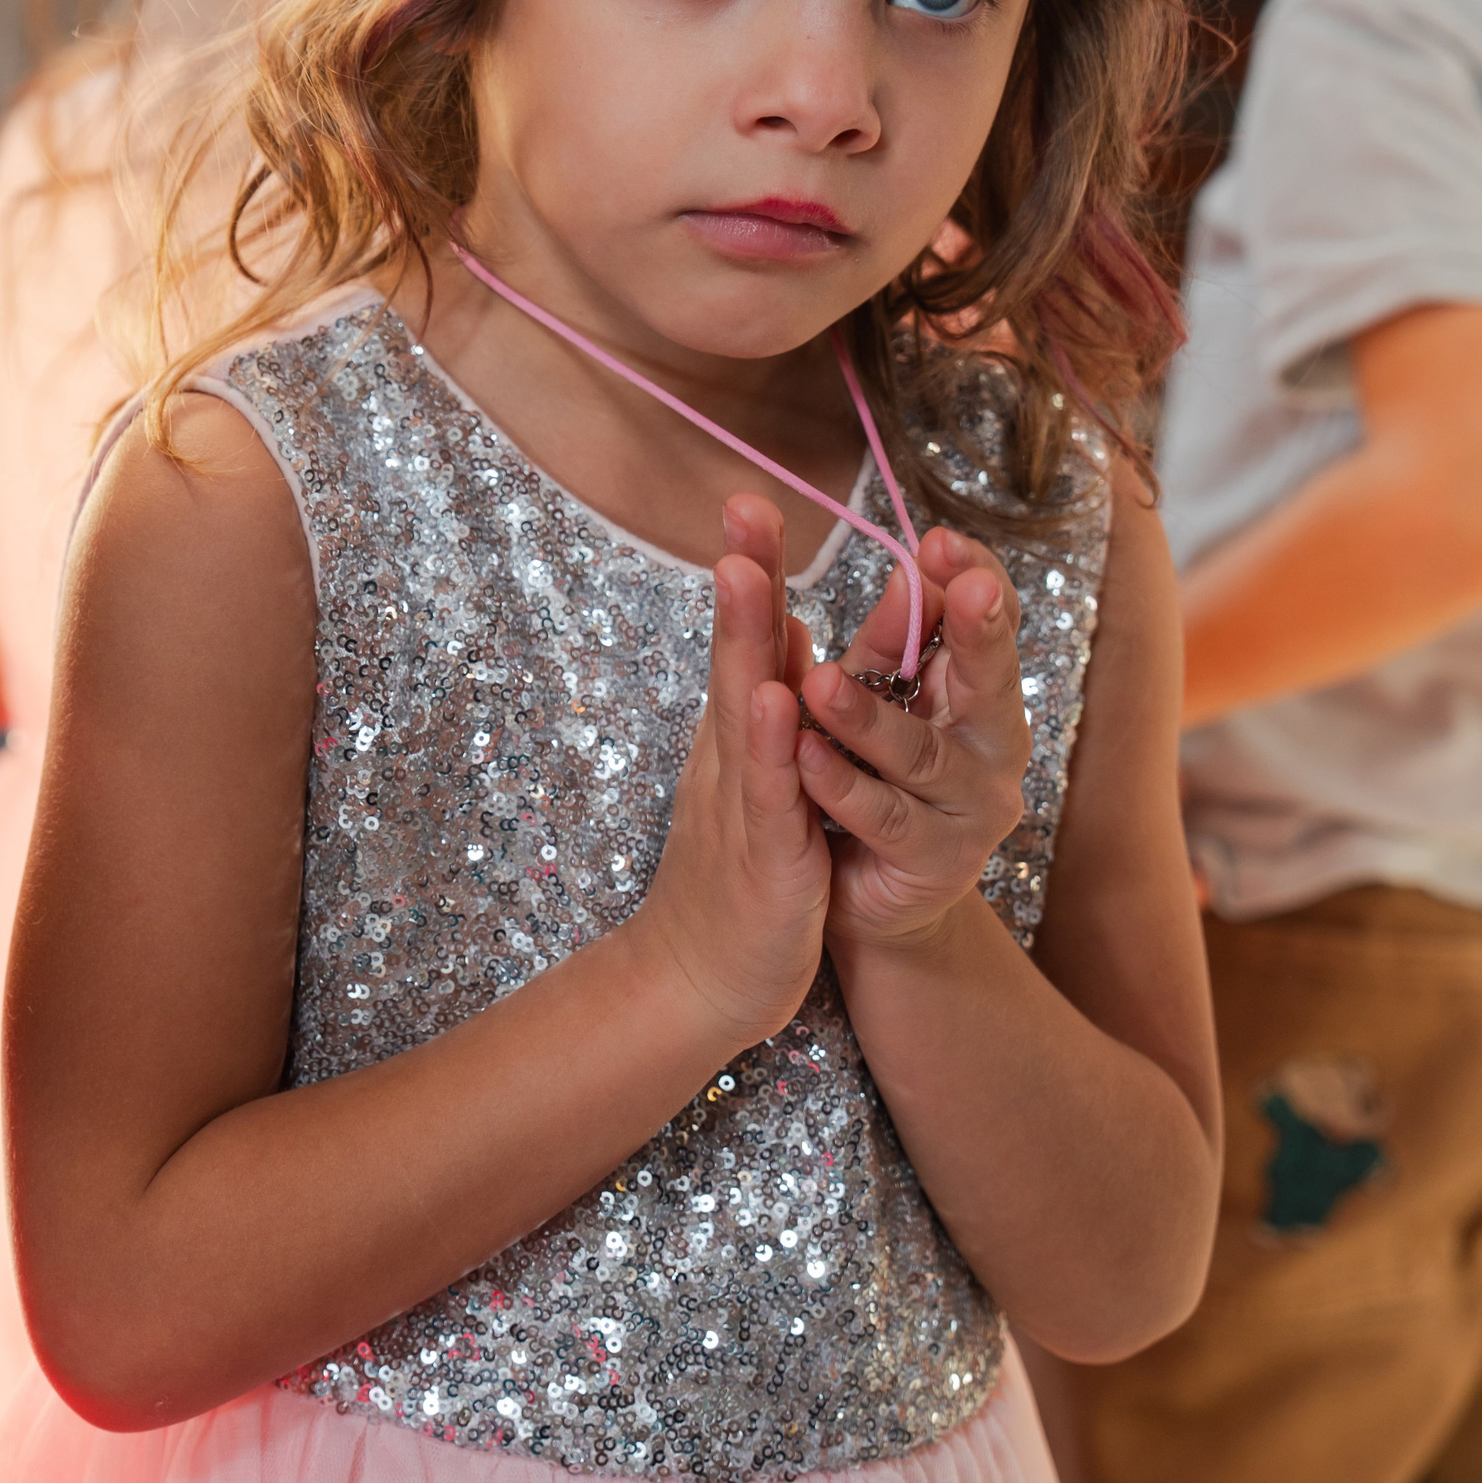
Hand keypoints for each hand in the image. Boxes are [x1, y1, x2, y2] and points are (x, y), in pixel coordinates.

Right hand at [633, 495, 831, 1050]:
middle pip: (736, 651)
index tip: (752, 499)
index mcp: (739, 733)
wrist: (697, 983)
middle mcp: (732, 754)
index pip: (748, 636)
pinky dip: (768, 743)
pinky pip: (770, 792)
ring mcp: (742, 801)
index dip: (752, 567)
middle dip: (744, 576)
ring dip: (744, 638)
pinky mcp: (763, 855)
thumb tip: (784, 626)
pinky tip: (773, 699)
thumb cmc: (734, 875)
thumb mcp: (758, 775)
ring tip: (746, 571)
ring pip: (744, 708)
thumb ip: (768, 700)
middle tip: (743, 502)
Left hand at [795, 526, 1029, 955]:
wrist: (864, 896)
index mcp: (979, 692)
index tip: (937, 541)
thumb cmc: (871, 779)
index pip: (992, 622)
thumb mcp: (878, 697)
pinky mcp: (936, 863)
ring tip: (818, 684)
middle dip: (975, 628)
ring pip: (921, 754)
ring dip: (868, 717)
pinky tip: (804, 756)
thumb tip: (909, 568)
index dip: (971, 579)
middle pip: (991, 678)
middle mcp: (992, 746)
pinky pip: (884, 817)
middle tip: (955, 582)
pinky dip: (842, 785)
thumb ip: (891, 642)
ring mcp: (971, 809)